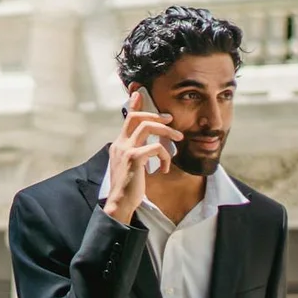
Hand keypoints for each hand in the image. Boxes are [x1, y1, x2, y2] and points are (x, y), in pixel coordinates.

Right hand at [103, 91, 179, 224]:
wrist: (120, 203)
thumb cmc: (128, 187)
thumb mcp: (129, 165)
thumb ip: (135, 152)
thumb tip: (146, 145)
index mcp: (119, 144)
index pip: (126, 119)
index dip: (133, 105)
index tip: (139, 94)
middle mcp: (120, 144)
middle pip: (136, 117)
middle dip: (156, 115)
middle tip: (170, 120)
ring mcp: (126, 150)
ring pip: (147, 127)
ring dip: (166, 131)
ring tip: (178, 138)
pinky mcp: (134, 159)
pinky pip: (154, 148)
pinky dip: (164, 156)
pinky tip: (165, 168)